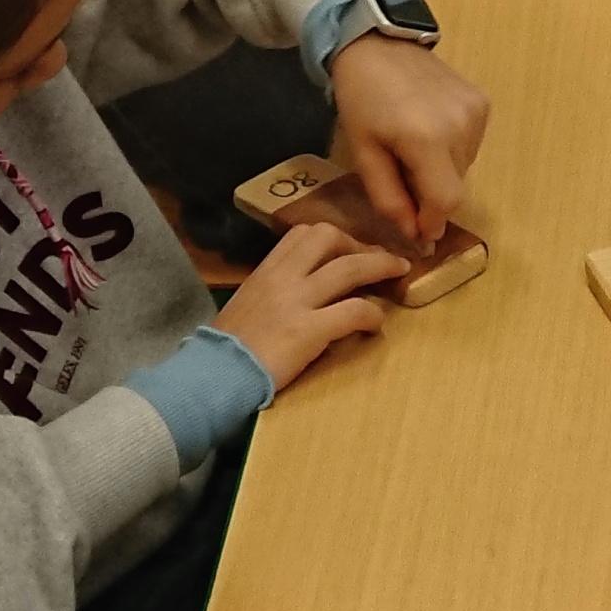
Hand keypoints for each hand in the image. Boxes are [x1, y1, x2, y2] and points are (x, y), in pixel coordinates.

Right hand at [213, 220, 410, 386]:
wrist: (212, 376)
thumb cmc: (228, 347)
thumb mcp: (248, 303)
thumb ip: (274, 290)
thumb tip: (303, 290)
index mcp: (266, 270)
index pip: (303, 234)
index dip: (334, 238)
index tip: (350, 251)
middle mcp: (282, 277)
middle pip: (329, 237)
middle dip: (360, 244)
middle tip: (378, 259)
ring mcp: (296, 301)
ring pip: (349, 268)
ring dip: (380, 267)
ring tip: (398, 273)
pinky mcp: (308, 330)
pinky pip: (353, 311)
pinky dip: (372, 315)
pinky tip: (375, 325)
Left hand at [325, 35, 492, 252]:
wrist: (378, 44)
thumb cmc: (361, 99)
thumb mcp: (364, 153)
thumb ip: (389, 197)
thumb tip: (415, 233)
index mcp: (427, 139)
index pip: (445, 201)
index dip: (433, 223)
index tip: (418, 233)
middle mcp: (461, 126)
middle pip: (454, 187)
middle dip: (430, 196)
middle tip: (402, 180)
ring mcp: (476, 113)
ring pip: (463, 168)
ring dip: (440, 173)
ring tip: (412, 150)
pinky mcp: (482, 103)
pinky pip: (470, 146)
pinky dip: (451, 151)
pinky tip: (429, 132)